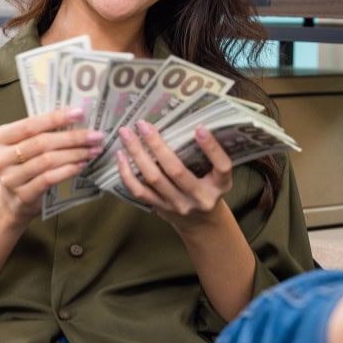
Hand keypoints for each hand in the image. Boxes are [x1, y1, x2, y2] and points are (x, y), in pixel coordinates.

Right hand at [0, 107, 103, 224]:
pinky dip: (68, 170)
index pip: (30, 125)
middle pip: (41, 143)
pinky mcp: (22, 196)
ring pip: (47, 161)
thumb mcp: (24, 145)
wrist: (12, 201)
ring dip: (75, 154)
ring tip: (93, 150)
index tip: (80, 112)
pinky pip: (49, 179)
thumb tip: (76, 116)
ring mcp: (9, 179)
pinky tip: (81, 165)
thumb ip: (41, 132)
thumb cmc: (23, 165)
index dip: (56, 118)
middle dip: (72, 138)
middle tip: (95, 135)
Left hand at [115, 121, 232, 228]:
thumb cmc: (208, 187)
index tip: (199, 127)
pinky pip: (140, 191)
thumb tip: (186, 120)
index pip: (222, 166)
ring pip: (154, 178)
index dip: (212, 148)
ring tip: (126, 135)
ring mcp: (178, 205)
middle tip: (143, 124)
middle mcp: (200, 197)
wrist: (201, 222)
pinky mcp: (161, 208)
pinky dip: (127, 173)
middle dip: (157, 145)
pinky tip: (120, 156)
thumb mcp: (217, 175)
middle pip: (176, 170)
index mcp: (220, 185)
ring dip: (137, 154)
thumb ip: (208, 155)